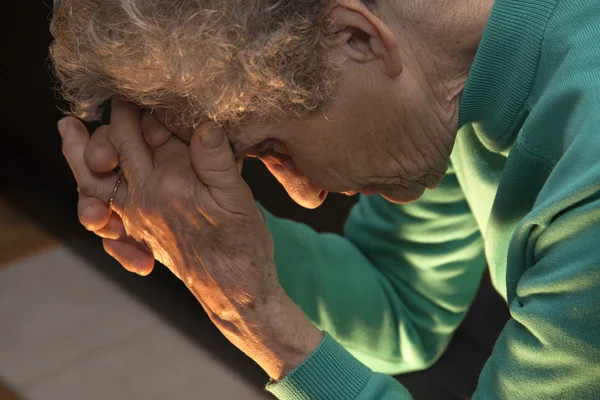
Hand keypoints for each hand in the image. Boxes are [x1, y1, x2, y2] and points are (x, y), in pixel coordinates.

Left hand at [58, 99, 322, 378]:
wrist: (233, 292)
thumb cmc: (240, 246)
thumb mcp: (237, 199)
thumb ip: (217, 161)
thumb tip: (204, 124)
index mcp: (165, 184)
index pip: (136, 134)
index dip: (135, 109)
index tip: (139, 92)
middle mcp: (143, 200)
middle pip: (110, 153)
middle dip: (107, 124)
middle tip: (99, 105)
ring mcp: (138, 219)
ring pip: (96, 184)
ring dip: (79, 158)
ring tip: (68, 133)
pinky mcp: (142, 235)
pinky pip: (105, 217)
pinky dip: (93, 200)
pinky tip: (91, 193)